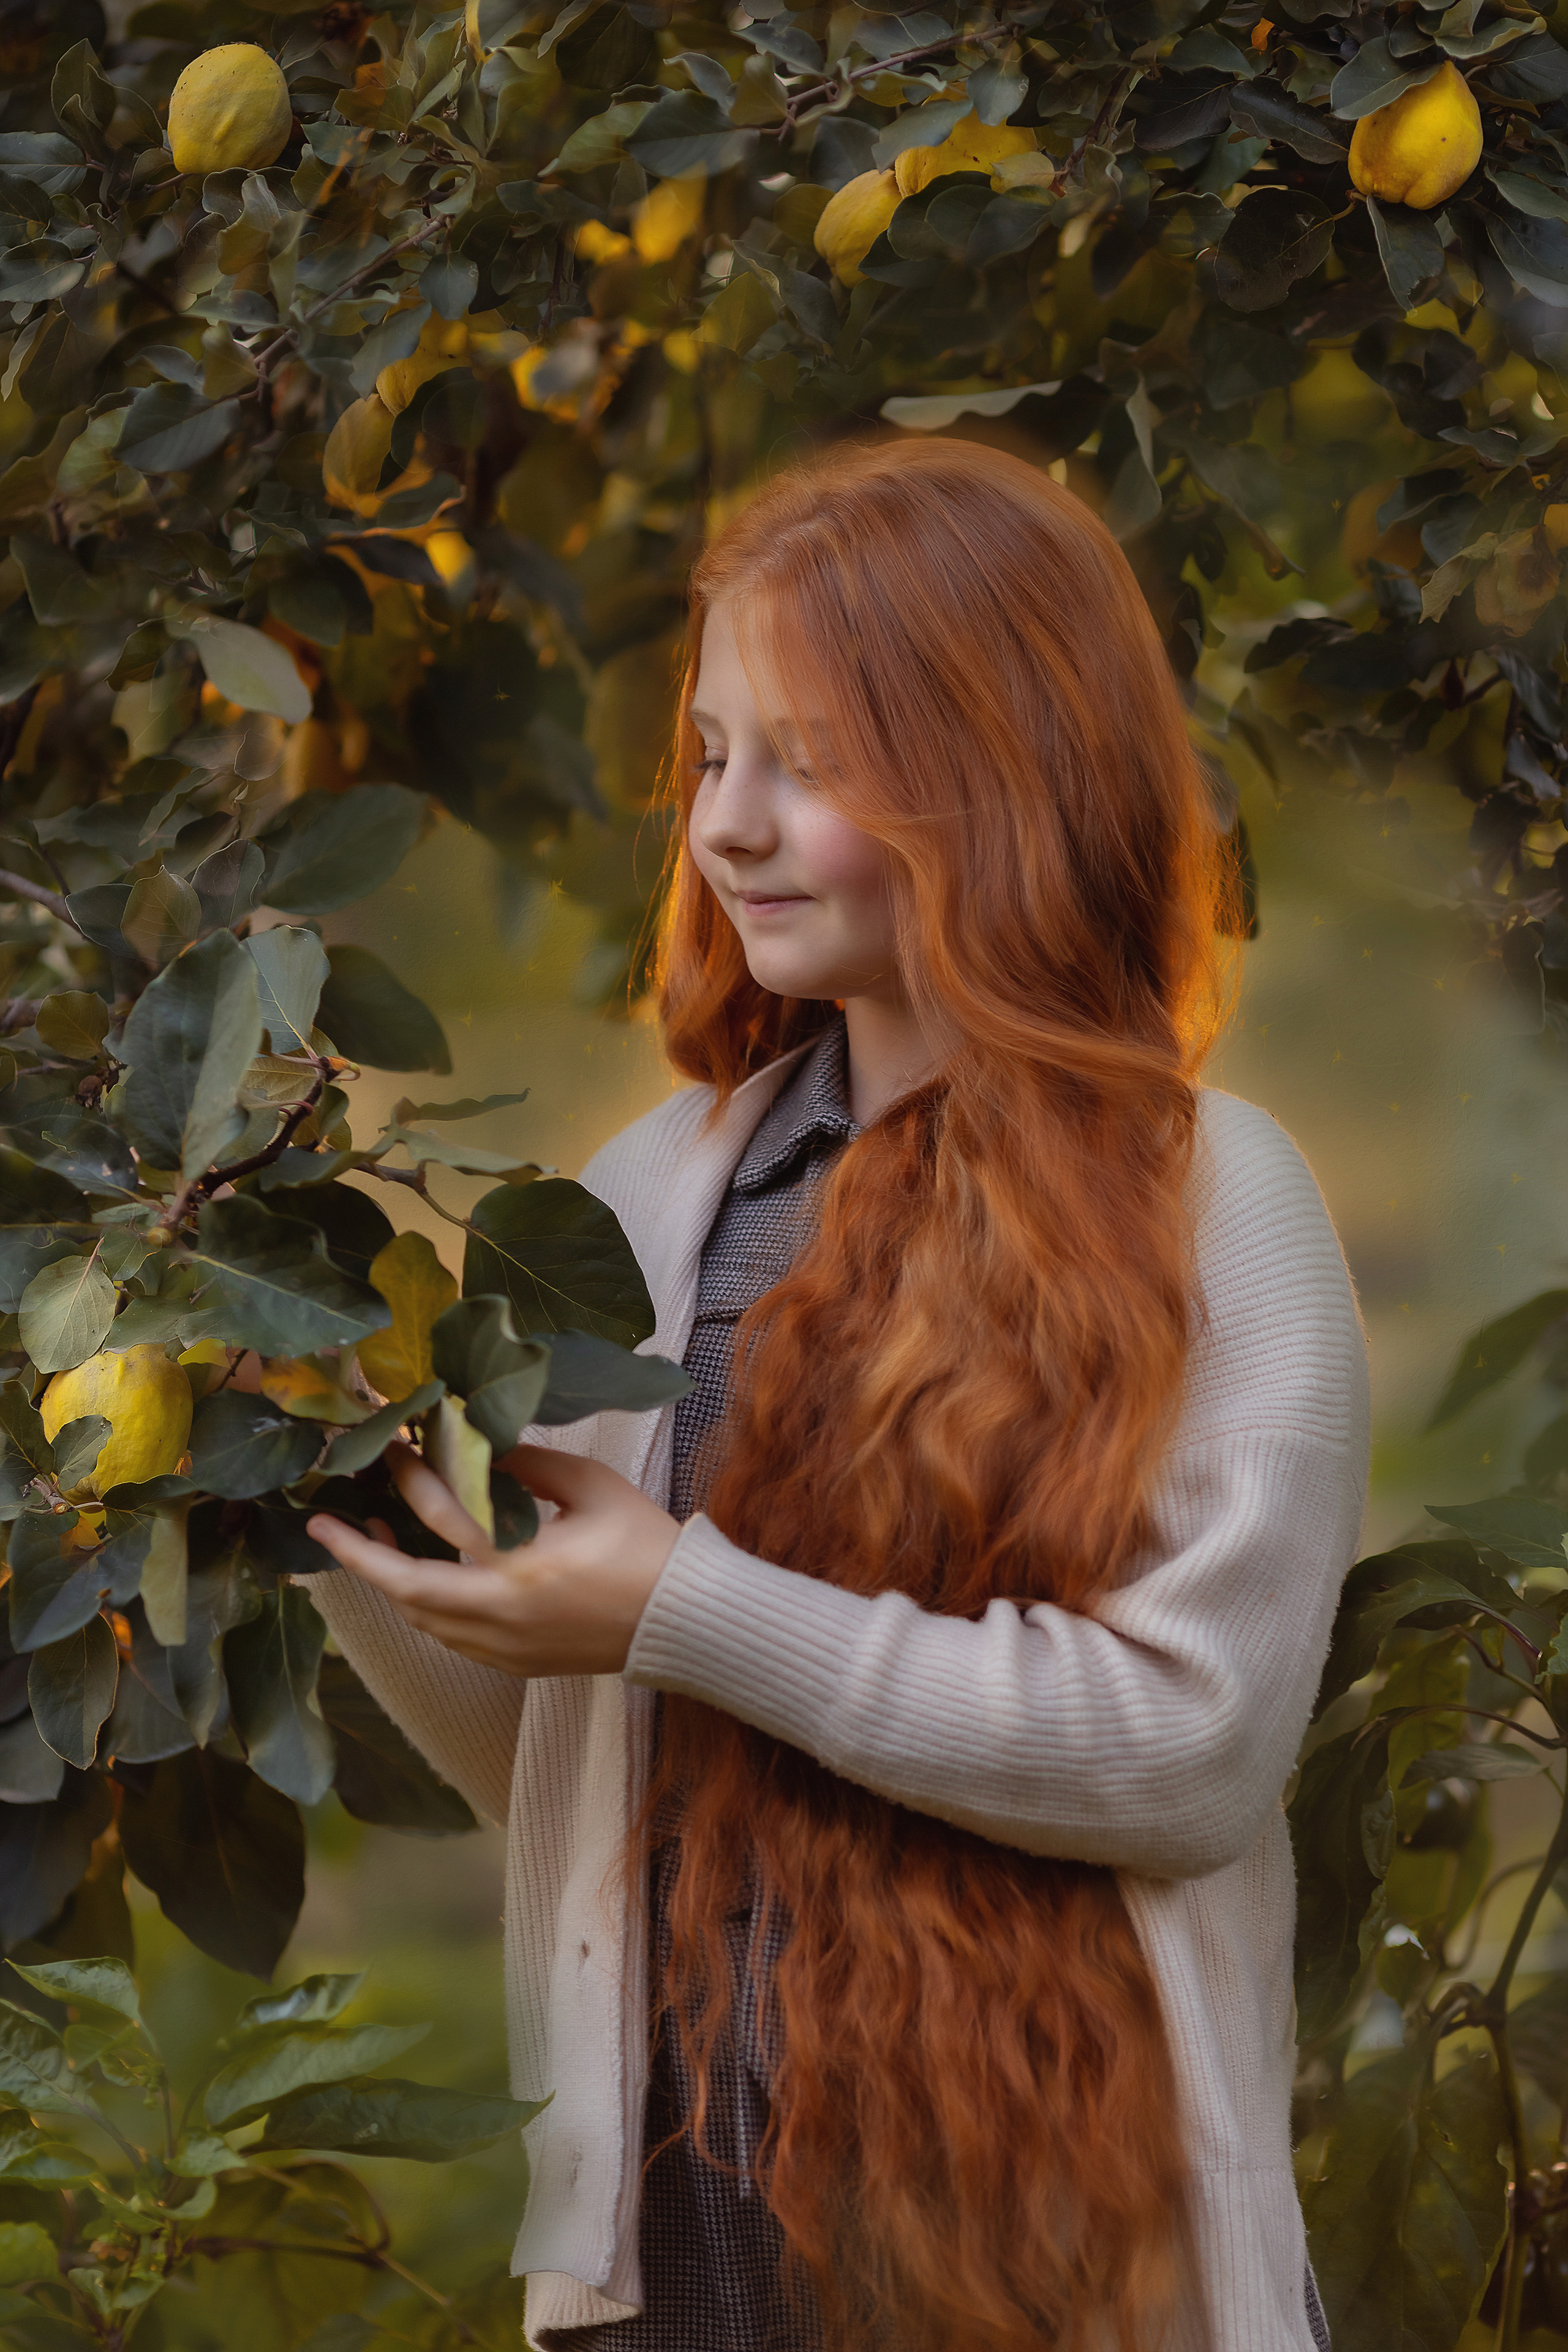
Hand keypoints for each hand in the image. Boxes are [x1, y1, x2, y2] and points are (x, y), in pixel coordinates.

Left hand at [305, 1440, 680, 1676]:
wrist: (683, 1619)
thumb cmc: (645, 1546)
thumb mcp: (592, 1487)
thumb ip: (531, 1465)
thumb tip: (480, 1446)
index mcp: (525, 1565)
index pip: (445, 1515)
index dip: (411, 1476)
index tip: (393, 1447)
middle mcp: (504, 1614)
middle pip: (406, 1587)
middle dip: (357, 1554)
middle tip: (322, 1524)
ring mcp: (505, 1647)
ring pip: (421, 1619)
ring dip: (387, 1581)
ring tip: (368, 1541)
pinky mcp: (513, 1663)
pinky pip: (448, 1638)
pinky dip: (421, 1607)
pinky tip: (416, 1579)